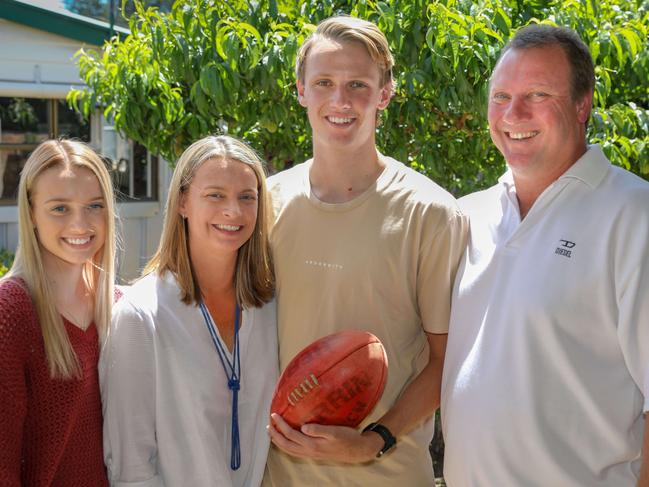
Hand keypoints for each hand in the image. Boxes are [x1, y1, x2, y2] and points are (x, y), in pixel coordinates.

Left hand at [268, 413, 383, 462]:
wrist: (358, 451)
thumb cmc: (348, 438)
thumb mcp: (335, 432)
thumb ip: (319, 430)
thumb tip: (303, 427)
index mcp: (312, 444)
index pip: (291, 435)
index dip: (280, 425)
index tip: (274, 414)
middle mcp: (309, 451)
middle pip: (286, 445)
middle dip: (275, 436)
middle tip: (268, 425)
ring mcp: (311, 455)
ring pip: (290, 450)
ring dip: (279, 442)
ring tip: (273, 433)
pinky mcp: (315, 454)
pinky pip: (296, 452)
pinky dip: (287, 446)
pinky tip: (288, 440)